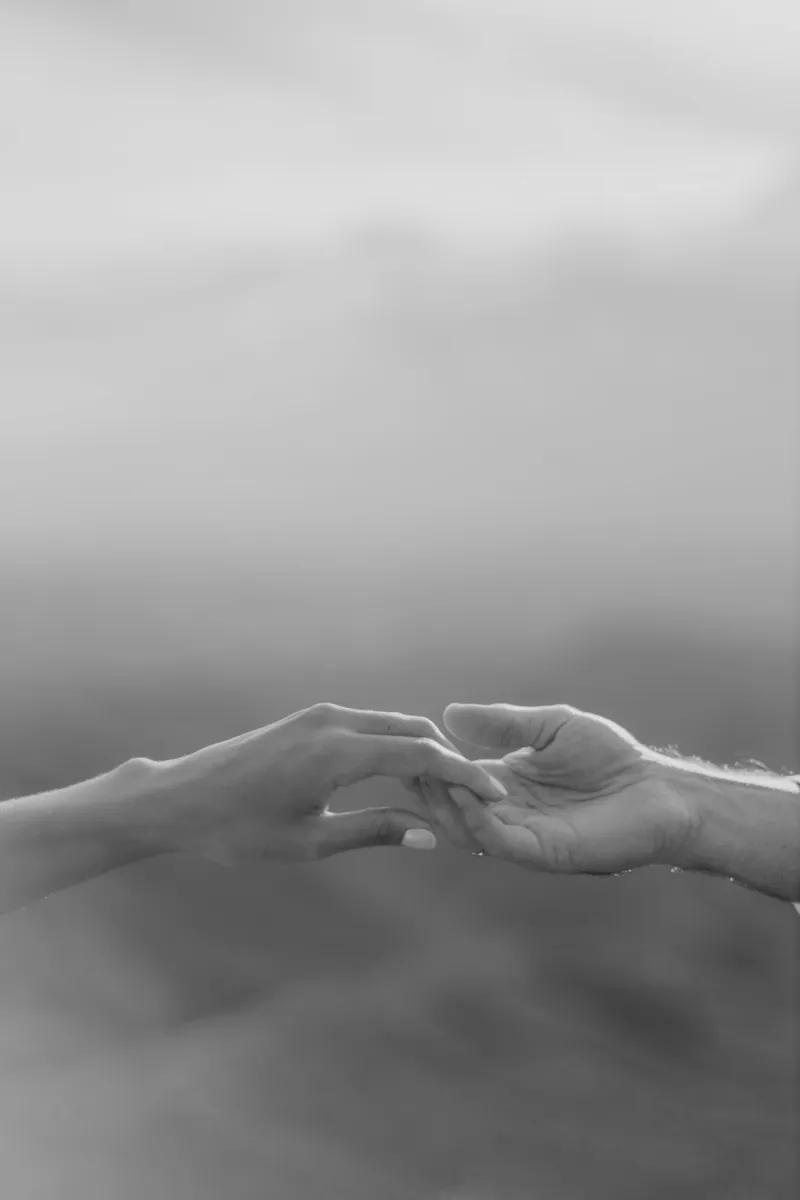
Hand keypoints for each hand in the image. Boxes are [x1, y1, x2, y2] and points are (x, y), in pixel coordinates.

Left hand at [117, 703, 507, 864]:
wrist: (180, 799)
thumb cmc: (238, 830)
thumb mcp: (310, 841)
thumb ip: (375, 832)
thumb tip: (433, 836)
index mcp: (337, 753)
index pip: (421, 756)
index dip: (464, 775)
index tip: (496, 795)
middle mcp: (333, 722)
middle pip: (414, 731)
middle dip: (451, 760)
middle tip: (480, 796)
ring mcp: (320, 715)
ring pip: (393, 724)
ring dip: (425, 751)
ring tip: (450, 791)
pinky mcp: (310, 719)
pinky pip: (370, 725)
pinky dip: (397, 746)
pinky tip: (408, 776)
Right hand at [416, 703, 695, 874]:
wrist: (660, 790)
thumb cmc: (613, 757)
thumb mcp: (550, 726)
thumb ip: (503, 722)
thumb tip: (448, 713)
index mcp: (506, 785)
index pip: (453, 778)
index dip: (430, 762)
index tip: (408, 738)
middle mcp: (508, 814)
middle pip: (449, 807)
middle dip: (427, 785)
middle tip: (408, 761)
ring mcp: (523, 837)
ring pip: (465, 828)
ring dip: (445, 803)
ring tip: (434, 773)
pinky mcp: (543, 852)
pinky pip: (498, 841)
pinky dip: (475, 818)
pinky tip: (465, 791)